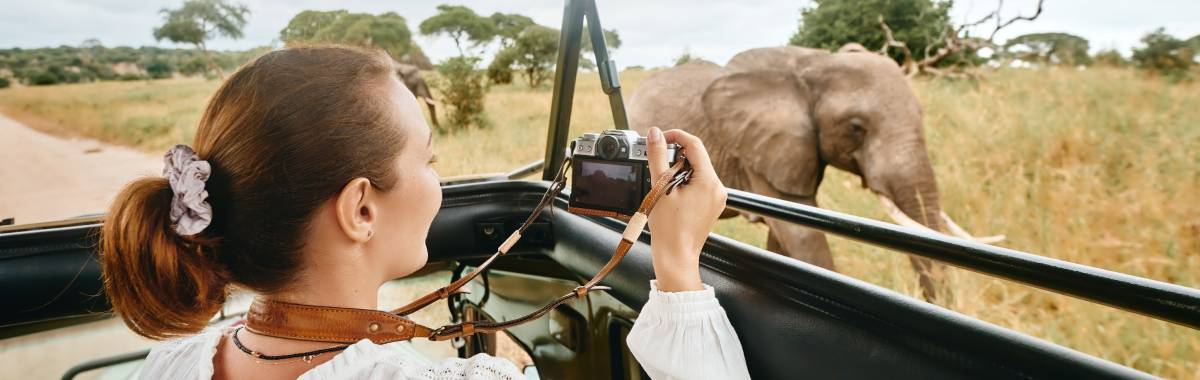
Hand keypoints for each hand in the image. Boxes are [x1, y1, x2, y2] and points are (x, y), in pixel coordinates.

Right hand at [645, 127, 727, 291]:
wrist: (676, 256)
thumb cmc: (668, 228)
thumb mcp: (659, 187)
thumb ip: (657, 157)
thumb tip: (655, 134)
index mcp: (708, 181)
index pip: (694, 144)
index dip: (676, 136)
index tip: (660, 138)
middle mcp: (718, 187)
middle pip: (697, 157)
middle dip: (676, 157)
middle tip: (658, 166)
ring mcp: (717, 198)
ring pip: (698, 171)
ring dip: (679, 171)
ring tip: (664, 187)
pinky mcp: (713, 205)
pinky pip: (700, 184)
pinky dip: (685, 182)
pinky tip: (672, 195)